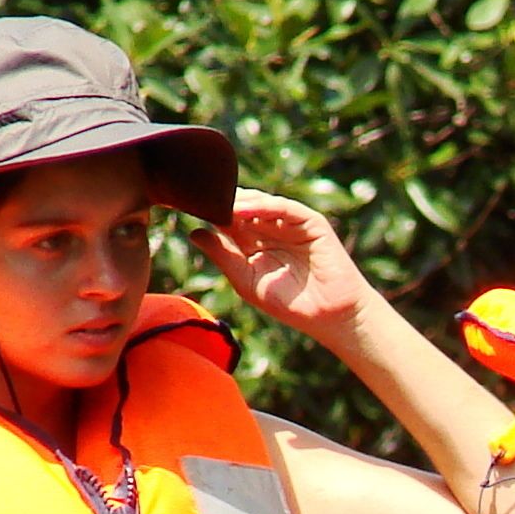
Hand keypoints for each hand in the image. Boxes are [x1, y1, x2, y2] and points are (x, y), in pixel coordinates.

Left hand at [191, 189, 371, 337]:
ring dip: (239, 201)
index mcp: (254, 242)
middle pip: (242, 206)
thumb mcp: (246, 280)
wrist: (329, 316)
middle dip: (222, 201)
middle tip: (197, 197)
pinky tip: (242, 210)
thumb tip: (194, 232)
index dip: (210, 213)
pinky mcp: (310, 222)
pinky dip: (264, 205)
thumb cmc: (290, 304)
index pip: (228, 220)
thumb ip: (222, 256)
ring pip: (261, 203)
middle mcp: (271, 228)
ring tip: (217, 202)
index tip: (185, 207)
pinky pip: (284, 207)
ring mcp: (291, 223)